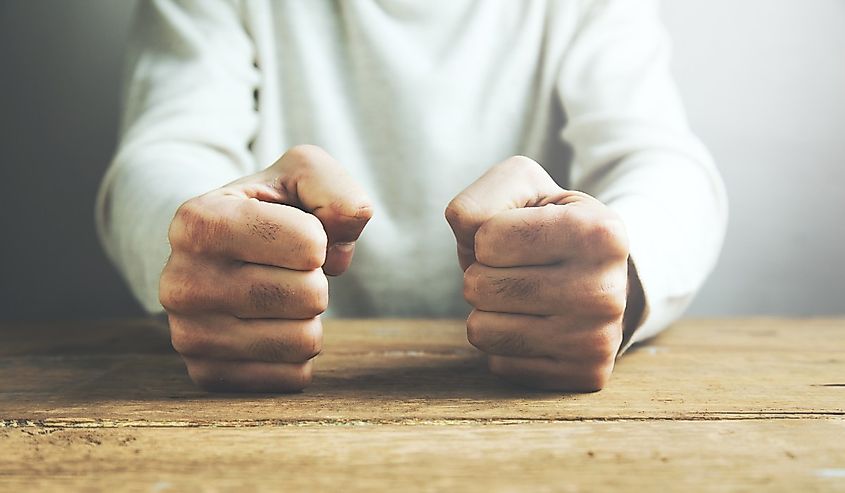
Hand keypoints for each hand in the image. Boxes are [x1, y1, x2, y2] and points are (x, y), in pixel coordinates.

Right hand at [160, 145, 372, 391]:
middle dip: (316, 279)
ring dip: (308, 317)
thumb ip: (333, 187)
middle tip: (287, 270)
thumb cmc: (269, 209)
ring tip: (278, 296)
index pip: (309, 245)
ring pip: (304, 341)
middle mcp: (182, 282)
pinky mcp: (206, 375)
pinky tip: (270, 326)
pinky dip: (297, 352)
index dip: (318, 237)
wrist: (217, 252)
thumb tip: (343, 232)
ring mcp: (189, 335)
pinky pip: (293, 376)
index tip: (292, 232)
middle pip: (310, 296)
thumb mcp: (300, 174)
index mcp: (198, 221)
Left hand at [445, 156, 642, 391]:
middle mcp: (607, 291)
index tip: (518, 237)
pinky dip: (504, 343)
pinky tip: (537, 324)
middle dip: (483, 273)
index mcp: (601, 232)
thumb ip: (480, 200)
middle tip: (519, 270)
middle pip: (479, 286)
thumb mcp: (520, 189)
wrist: (597, 273)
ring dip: (489, 310)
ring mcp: (598, 340)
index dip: (486, 236)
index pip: (487, 238)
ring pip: (481, 330)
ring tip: (525, 297)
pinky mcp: (584, 375)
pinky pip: (499, 364)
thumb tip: (469, 237)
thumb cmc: (546, 225)